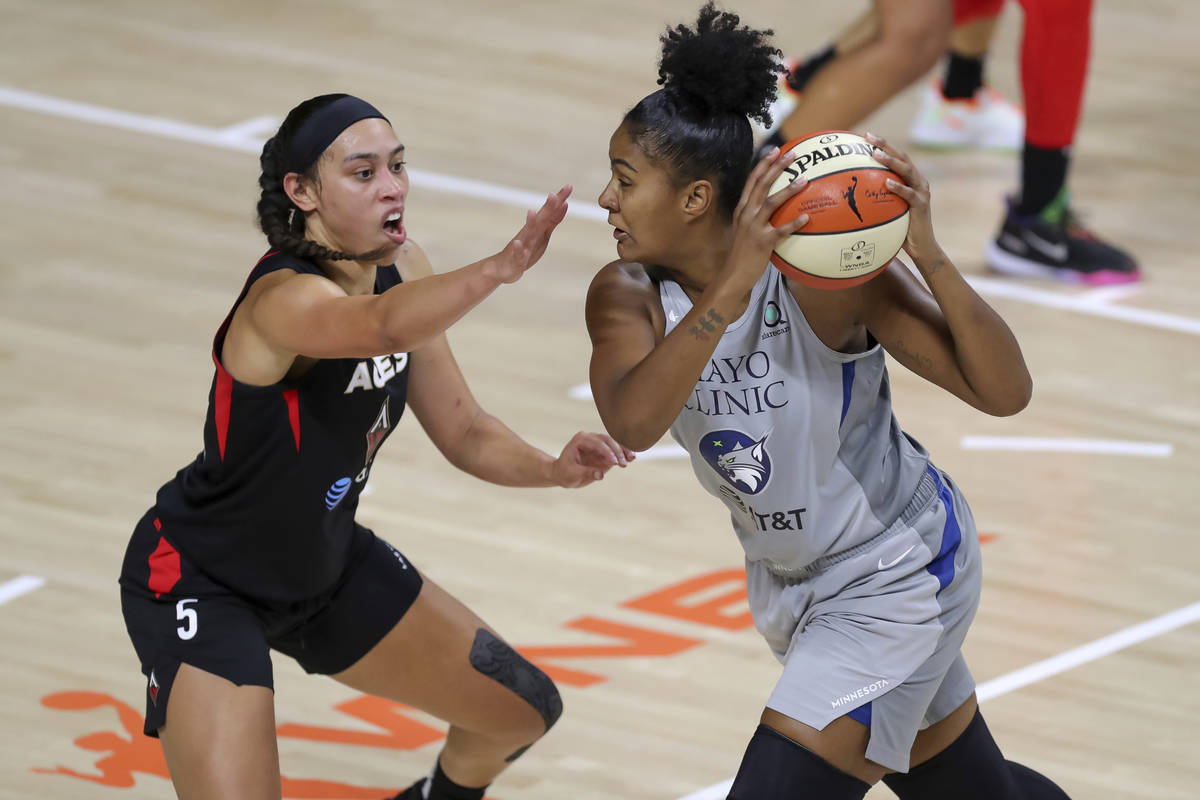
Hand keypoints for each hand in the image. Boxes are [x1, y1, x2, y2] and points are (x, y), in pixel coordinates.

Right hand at [485, 185, 572, 283]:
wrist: (503, 268)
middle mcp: (530, 233)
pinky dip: (518, 249)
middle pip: (541, 219)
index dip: (559, 200)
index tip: (569, 186)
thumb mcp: (544, 234)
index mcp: (538, 228)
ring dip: (530, 223)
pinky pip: (518, 254)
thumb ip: (553, 220)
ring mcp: (522, 246)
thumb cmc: (525, 250)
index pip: (550, 211)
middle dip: (548, 207)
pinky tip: (517, 244)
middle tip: (553, 194)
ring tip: (532, 212)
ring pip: (527, 234)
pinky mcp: (516, 259)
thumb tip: (564, 203)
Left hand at [551, 431, 635, 487]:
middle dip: (617, 451)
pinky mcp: (604, 451)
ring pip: (613, 443)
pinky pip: (615, 450)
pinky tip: (631, 457)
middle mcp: (589, 438)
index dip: (606, 452)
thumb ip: (587, 473)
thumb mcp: (572, 475)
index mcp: (580, 440)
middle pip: (607, 440)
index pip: (596, 443)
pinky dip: (623, 453)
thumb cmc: (565, 473)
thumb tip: (600, 474)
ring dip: (623, 450)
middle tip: (623, 463)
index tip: (614, 463)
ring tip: (632, 458)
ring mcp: (597, 444)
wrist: (562, 474)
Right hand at [722, 147, 810, 291]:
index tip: (776, 151)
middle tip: (793, 155)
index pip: (752, 181)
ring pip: (770, 203)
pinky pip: (780, 230)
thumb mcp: (745, 229)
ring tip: (804, 180)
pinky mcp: (762, 242)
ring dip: (787, 190)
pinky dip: (793, 224)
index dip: (764, 164)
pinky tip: (806, 218)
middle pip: (762, 185)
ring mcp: (753, 227)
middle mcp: (746, 214)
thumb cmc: (743, 253)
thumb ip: (757, 216)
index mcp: (743, 209)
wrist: (733, 274)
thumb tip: (777, 206)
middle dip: (776, 167)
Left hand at [867, 133, 939, 261]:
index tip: (866, 136)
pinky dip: (898, 187)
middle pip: (902, 157)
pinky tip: (886, 182)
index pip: (897, 157)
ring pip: (907, 170)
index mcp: (910, 180)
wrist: (921, 247)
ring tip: (876, 154)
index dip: (883, 145)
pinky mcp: (922, 205)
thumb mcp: (886, 211)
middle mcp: (918, 182)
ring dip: (891, 161)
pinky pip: (909, 194)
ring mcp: (921, 192)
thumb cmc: (900, 229)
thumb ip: (874, 200)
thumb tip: (846, 198)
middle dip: (886, 145)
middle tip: (869, 138)